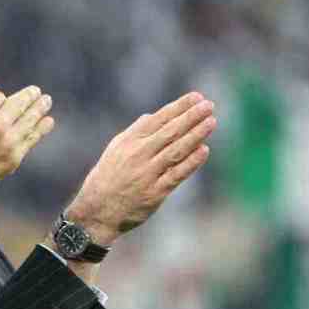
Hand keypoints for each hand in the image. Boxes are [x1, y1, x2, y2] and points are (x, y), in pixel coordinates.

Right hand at [0, 73, 54, 179]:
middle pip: (20, 105)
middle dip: (31, 97)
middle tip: (38, 93)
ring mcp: (8, 141)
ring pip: (30, 120)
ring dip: (40, 109)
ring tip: (46, 102)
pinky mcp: (13, 158)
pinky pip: (31, 139)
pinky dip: (42, 128)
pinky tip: (48, 122)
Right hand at [66, 92, 215, 244]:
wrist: (96, 210)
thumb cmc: (107, 178)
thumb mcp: (115, 150)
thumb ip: (134, 133)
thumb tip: (152, 116)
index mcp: (129, 141)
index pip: (159, 119)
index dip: (179, 107)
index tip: (197, 97)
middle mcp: (139, 155)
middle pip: (170, 131)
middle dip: (191, 116)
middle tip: (209, 105)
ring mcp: (147, 174)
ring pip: (176, 150)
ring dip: (195, 135)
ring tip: (211, 122)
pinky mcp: (155, 193)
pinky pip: (176, 175)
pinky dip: (191, 162)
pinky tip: (204, 150)